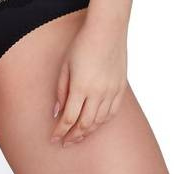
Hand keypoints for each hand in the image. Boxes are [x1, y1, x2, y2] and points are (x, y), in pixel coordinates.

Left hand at [49, 16, 127, 146]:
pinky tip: (95, 125)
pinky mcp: (120, 88)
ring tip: (78, 137)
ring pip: (99, 121)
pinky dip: (102, 122)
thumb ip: (61, 90)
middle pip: (84, 124)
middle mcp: (97, 93)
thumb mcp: (65, 65)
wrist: (107, 30)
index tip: (53, 139)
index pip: (69, 119)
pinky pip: (112, 112)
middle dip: (73, 136)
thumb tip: (57, 112)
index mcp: (80, 87)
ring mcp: (111, 91)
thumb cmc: (82, 43)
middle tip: (65, 143)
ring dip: (87, 132)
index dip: (60, 132)